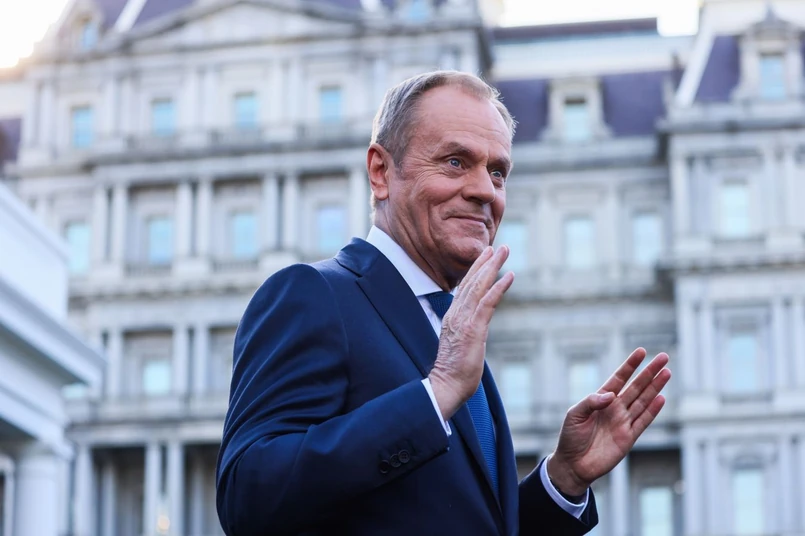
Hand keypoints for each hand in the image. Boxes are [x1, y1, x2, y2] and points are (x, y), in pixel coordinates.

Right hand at [429, 246, 513, 420]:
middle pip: (472, 281)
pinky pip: (487, 302)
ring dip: (493, 267)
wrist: (446, 385)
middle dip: (485, 262)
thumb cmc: (454, 371)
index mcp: (453, 317)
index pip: (464, 288)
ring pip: (479, 286)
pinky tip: (509, 276)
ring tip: (504, 251)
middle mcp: (456, 314)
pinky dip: (499, 287)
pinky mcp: (473, 328)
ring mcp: (464, 320)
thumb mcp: (461, 345)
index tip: (485, 256)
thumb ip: (467, 332)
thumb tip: (474, 329)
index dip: (475, 270)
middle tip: (499, 246)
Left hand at [547, 348, 670, 495]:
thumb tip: (611, 395)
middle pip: (636, 386)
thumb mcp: (574, 415)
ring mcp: (623, 422)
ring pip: (643, 401)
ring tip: (667, 372)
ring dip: (655, 387)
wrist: (573, 464)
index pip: (619, 378)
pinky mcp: (629, 437)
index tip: (642, 352)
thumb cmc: (571, 437)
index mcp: (601, 399)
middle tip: (664, 357)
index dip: (630, 365)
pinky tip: (662, 398)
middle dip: (649, 372)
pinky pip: (643, 421)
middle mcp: (615, 408)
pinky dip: (653, 410)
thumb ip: (591, 402)